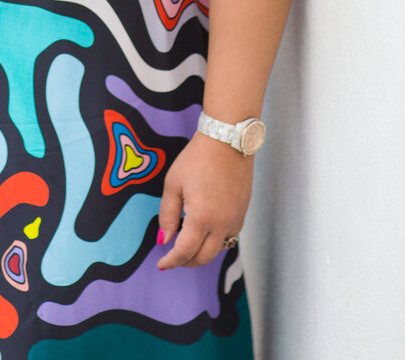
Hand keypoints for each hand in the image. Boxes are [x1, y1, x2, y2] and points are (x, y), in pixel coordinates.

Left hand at [156, 131, 252, 268]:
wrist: (228, 139)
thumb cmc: (197, 158)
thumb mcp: (173, 183)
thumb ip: (168, 214)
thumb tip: (163, 239)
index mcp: (202, 218)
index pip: (184, 252)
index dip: (171, 261)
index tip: (161, 264)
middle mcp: (222, 224)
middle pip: (204, 258)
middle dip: (186, 262)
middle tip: (172, 257)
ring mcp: (236, 219)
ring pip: (218, 249)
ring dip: (202, 253)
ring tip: (187, 245)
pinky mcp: (243, 212)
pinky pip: (229, 236)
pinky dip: (215, 241)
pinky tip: (205, 231)